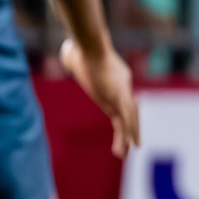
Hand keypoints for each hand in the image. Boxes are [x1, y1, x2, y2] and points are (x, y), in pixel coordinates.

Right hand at [60, 39, 140, 158]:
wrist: (88, 45)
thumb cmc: (80, 49)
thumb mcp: (77, 55)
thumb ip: (74, 58)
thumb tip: (67, 53)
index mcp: (117, 78)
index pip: (124, 101)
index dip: (126, 116)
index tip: (124, 129)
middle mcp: (124, 85)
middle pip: (130, 111)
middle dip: (130, 129)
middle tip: (131, 146)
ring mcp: (123, 91)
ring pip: (130, 117)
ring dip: (129, 136)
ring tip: (126, 152)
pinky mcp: (120, 95)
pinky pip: (127, 117)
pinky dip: (130, 131)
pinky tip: (132, 144)